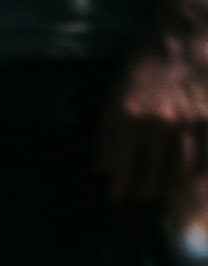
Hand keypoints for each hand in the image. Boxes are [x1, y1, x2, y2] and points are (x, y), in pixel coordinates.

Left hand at [100, 24, 207, 199]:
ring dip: (168, 187)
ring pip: (178, 177)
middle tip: (141, 190)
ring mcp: (189, 122)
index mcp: (128, 119)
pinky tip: (186, 170)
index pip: (121, 175)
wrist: (183, 36)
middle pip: (149, 182)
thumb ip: (107, 136)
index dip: (119, 191)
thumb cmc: (142, 68)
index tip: (118, 195)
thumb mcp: (113, 96)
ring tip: (162, 185)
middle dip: (142, 191)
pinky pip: (204, 163)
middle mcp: (159, 124)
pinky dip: (194, 173)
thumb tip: (103, 173)